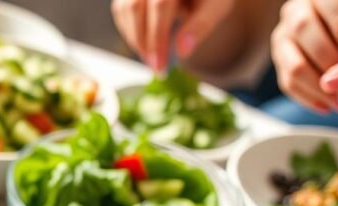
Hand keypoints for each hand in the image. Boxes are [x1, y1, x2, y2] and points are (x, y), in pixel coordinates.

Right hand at [111, 0, 235, 71]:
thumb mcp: (216, 6)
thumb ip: (201, 25)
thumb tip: (182, 51)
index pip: (160, 6)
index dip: (157, 38)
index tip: (160, 66)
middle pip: (135, 8)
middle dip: (143, 42)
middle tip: (155, 66)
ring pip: (124, 10)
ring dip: (134, 38)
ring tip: (150, 57)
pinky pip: (120, 10)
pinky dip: (129, 30)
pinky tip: (143, 44)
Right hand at [271, 0, 337, 112]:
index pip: (326, 5)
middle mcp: (293, 13)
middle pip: (304, 31)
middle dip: (329, 56)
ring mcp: (282, 40)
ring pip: (294, 64)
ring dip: (319, 85)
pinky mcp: (279, 64)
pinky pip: (289, 84)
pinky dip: (309, 98)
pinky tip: (328, 106)